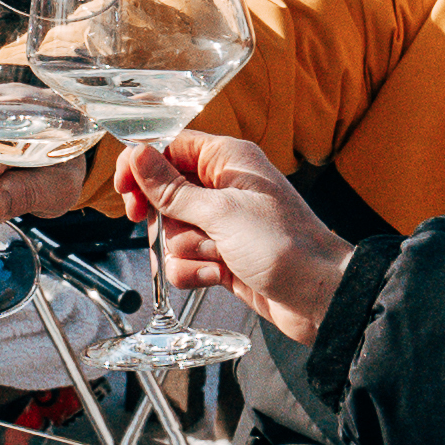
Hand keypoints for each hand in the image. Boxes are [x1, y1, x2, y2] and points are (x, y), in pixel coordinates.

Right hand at [134, 131, 348, 344]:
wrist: (318, 296)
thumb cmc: (285, 245)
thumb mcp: (221, 212)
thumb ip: (173, 189)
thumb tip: (137, 155)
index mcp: (229, 161)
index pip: (171, 149)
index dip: (144, 168)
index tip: (126, 191)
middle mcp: (224, 189)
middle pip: (166, 194)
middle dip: (166, 218)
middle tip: (160, 226)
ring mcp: (223, 226)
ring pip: (173, 233)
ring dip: (185, 250)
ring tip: (216, 256)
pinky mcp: (223, 257)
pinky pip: (185, 261)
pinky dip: (194, 271)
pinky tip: (217, 276)